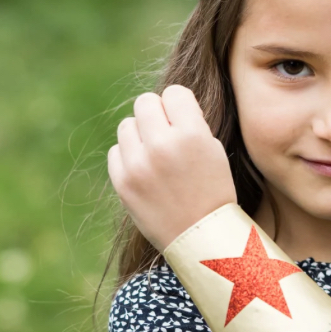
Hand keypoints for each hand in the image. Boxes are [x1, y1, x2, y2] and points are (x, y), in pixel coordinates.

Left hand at [108, 84, 236, 250]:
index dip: (180, 105)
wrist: (201, 238)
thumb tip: (163, 105)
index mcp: (191, 135)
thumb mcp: (214, 151)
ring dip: (140, 135)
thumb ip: (190, 123)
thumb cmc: (213, 192)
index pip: (174, 93)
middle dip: (157, 114)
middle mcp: (161, 145)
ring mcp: (138, 165)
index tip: (185, 121)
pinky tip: (146, 172)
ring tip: (156, 155)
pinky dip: (129, 157)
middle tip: (167, 134)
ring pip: (127, 125)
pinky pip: (116, 151)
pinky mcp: (122, 182)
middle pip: (145, 102)